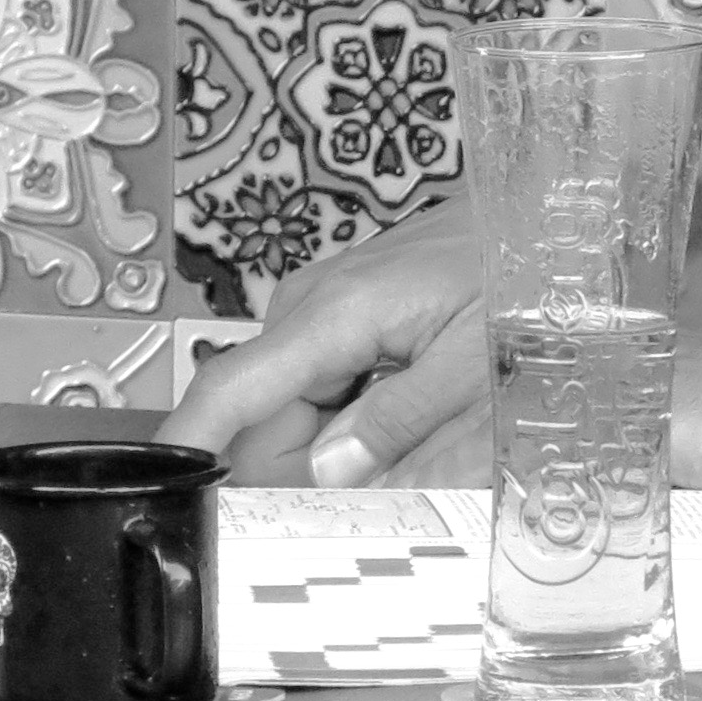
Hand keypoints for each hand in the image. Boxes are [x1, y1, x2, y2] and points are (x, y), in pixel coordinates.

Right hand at [161, 193, 488, 485]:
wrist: (536, 212)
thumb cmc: (514, 270)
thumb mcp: (477, 360)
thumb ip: (402, 420)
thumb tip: (328, 473)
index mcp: (336, 312)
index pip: (230, 388)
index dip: (191, 444)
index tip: (164, 488)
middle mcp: (312, 306)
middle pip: (264, 419)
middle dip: (309, 468)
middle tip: (391, 480)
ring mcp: (322, 310)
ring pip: (293, 410)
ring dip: (340, 445)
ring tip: (422, 430)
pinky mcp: (339, 316)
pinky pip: (321, 388)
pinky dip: (352, 417)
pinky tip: (408, 410)